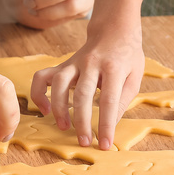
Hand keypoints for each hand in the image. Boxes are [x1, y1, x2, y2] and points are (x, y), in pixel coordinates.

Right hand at [30, 19, 144, 149]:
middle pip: (82, 94)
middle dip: (82, 121)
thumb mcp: (134, 77)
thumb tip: (110, 124)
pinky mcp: (62, 65)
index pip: (109, 100)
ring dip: (59, 108)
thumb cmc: (127, 57)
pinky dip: (39, 94)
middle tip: (84, 142)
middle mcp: (91, 63)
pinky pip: (42, 77)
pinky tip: (45, 109)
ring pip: (59, 84)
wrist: (113, 30)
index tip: (105, 145)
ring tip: (64, 127)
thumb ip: (122, 100)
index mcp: (113, 67)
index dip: (106, 124)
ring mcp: (74, 62)